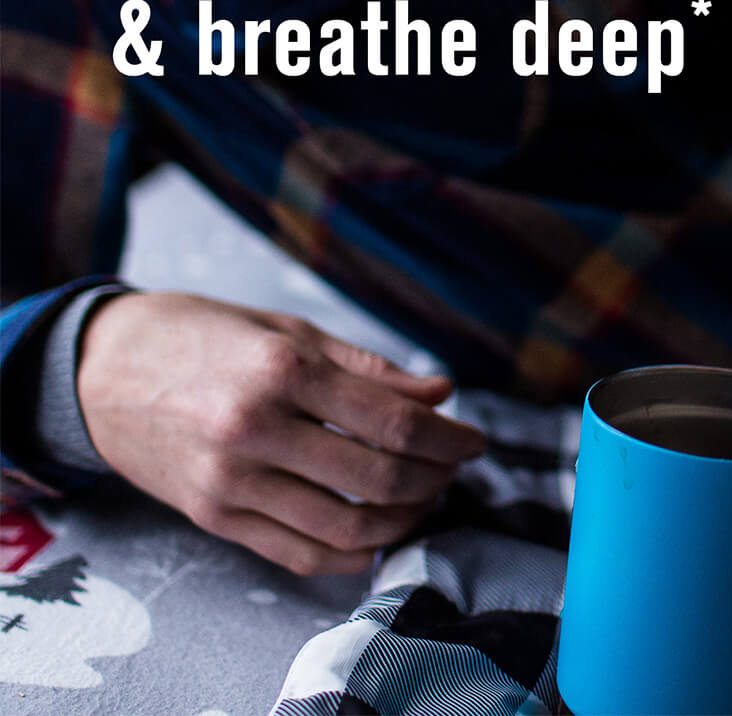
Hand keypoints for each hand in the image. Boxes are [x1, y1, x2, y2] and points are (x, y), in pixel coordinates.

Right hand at [77, 291, 486, 574]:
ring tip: (427, 497)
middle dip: (435, 476)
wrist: (103, 371)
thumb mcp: (288, 331)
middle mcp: (255, 430)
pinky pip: (298, 554)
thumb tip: (441, 393)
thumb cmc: (205, 337)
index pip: (391, 420)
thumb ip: (369, 368)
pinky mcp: (212, 519)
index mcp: (281, 370)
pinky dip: (353, 554)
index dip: (447, 437)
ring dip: (403, 520)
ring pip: (344, 527)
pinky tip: (381, 533)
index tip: (474, 439)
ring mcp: (230, 482)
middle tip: (456, 466)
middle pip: (376, 477)